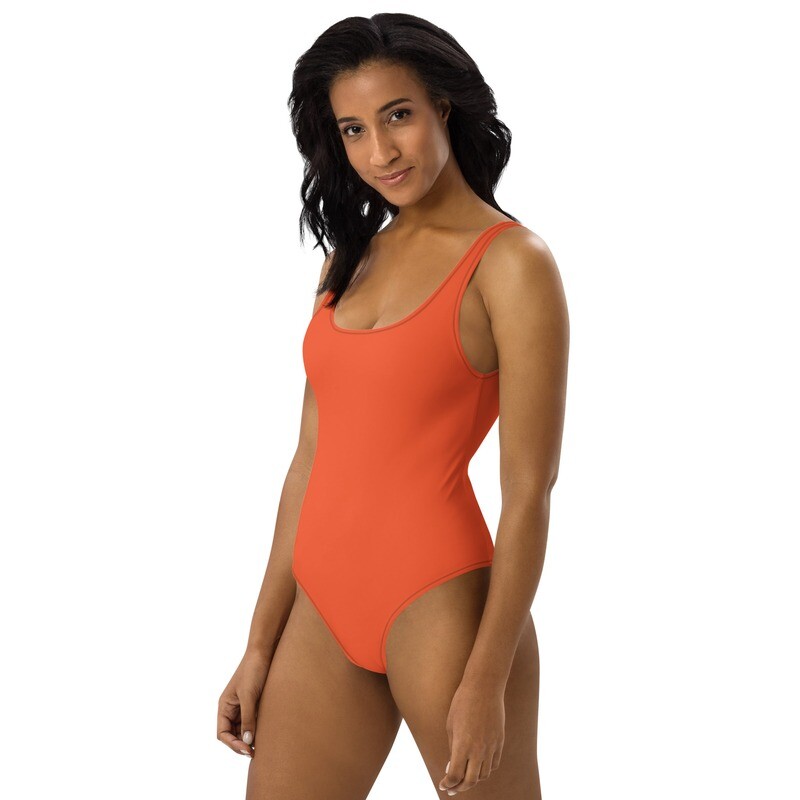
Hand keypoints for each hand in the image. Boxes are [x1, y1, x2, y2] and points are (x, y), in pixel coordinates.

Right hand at [217, 647, 273, 757]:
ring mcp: (243, 706)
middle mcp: (231, 708)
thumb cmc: (253, 671)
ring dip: (250, 738)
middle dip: (241, 744)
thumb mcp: (249, 696)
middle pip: (232, 734)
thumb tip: (248, 741)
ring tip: (261, 744)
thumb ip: (248, 719)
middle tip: (255, 751)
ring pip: (243, 729)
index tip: (247, 749)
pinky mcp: (254, 703)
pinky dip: (257, 729)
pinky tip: (266, 733)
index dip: (233, 744)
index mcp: (224, 706)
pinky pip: (252, 721)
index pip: (222, 733)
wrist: (264, 652)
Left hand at [437, 680, 504, 794]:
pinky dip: (486, 769)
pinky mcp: (500, 741)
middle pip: (470, 781)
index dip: (447, 784)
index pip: (455, 776)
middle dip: (459, 788)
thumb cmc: (462, 703)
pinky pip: (494, 764)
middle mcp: (478, 749)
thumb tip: (452, 766)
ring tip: (464, 777)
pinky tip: (478, 766)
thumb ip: (453, 748)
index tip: (443, 785)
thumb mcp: (451, 725)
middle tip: (452, 788)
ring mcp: (491, 746)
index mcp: (462, 745)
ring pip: (484, 775)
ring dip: (473, 779)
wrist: (484, 687)